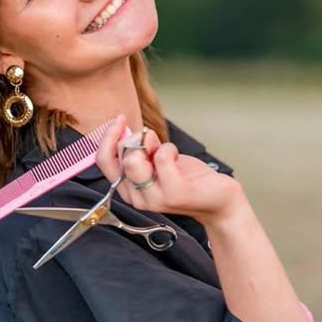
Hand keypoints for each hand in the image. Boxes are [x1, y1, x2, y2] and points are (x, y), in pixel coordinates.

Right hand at [95, 114, 245, 227]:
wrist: (218, 200)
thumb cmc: (187, 179)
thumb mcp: (155, 163)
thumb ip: (138, 152)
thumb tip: (126, 130)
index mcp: (128, 189)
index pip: (103, 161)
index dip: (108, 137)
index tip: (120, 121)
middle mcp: (136, 197)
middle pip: (120, 157)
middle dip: (136, 139)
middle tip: (153, 141)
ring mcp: (154, 198)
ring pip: (135, 159)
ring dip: (153, 144)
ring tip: (166, 151)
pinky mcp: (174, 194)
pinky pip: (162, 157)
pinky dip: (170, 148)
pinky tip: (178, 157)